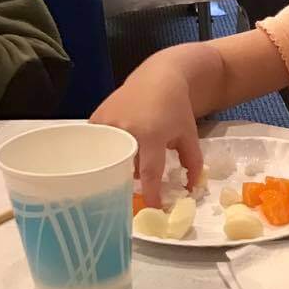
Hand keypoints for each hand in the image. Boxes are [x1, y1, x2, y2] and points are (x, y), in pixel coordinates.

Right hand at [90, 59, 202, 207]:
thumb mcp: (189, 136)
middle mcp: (126, 130)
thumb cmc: (177, 109)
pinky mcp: (95, 120)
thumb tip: (191, 190)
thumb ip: (193, 163)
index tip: (151, 211)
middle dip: (130, 183)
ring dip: (117, 168)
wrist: (159, 77)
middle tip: (135, 191)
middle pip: (125, 170)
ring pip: (109, 159)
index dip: (150, 195)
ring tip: (124, 171)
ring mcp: (108, 124)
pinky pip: (97, 147)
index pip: (149, 174)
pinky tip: (110, 156)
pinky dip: (104, 154)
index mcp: (151, 136)